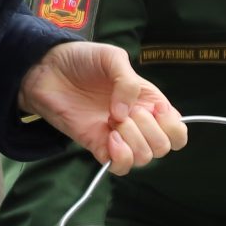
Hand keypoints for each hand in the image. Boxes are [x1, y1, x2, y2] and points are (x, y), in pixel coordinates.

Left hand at [20, 41, 187, 172]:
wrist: (47, 70)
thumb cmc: (82, 59)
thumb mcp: (112, 57)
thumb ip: (128, 81)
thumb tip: (127, 113)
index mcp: (149, 102)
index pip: (177, 130)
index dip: (172, 126)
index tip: (153, 109)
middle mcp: (138, 123)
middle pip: (163, 147)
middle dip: (150, 130)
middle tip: (127, 112)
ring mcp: (118, 136)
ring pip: (144, 158)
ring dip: (133, 141)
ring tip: (113, 122)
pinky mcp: (97, 146)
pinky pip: (120, 167)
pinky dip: (120, 157)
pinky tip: (109, 138)